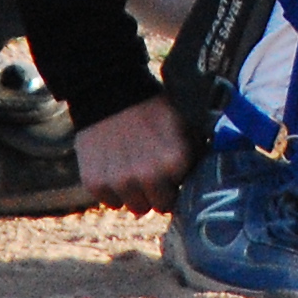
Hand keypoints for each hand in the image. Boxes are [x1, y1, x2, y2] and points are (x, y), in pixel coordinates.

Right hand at [74, 96, 193, 214]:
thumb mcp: (184, 127)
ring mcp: (119, 182)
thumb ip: (194, 158)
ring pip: (133, 207)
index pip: (178, 198)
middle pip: (155, 206)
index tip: (168, 172)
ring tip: (132, 166)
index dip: (173, 185)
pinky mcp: (95, 182)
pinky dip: (112, 189)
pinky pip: (110, 201)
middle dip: (155, 193)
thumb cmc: (153, 109)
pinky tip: (114, 165)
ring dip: (134, 192)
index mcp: (173, 162)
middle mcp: (147, 177)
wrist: (110, 90)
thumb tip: (201, 185)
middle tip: (149, 170)